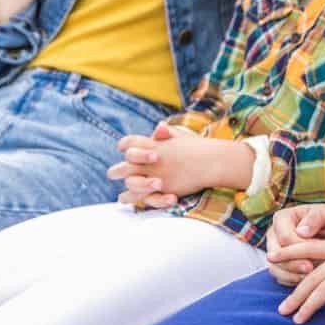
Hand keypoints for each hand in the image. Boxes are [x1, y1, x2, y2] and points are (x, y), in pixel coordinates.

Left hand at [108, 124, 250, 201]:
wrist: (212, 162)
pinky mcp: (162, 189)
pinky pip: (140, 196)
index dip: (125, 146)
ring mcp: (155, 174)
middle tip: (113, 173)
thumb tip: (158, 127)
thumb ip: (167, 134)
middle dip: (118, 170)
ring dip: (125, 185)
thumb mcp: (181, 137)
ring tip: (121, 193)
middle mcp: (150, 160)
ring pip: (129, 182)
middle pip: (124, 165)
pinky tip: (124, 198)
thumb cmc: (199, 148)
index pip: (129, 142)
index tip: (122, 149)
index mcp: (153, 144)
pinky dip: (130, 198)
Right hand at [264, 202, 324, 284]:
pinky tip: (307, 282)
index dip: (298, 248)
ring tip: (309, 278)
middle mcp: (274, 235)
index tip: (315, 254)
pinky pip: (281, 277)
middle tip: (311, 269)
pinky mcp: (281, 265)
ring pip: (275, 269)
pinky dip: (293, 281)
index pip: (284, 238)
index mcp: (282, 218)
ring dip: (292, 275)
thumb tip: (301, 232)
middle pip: (276, 255)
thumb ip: (314, 219)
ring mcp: (276, 251)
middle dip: (293, 264)